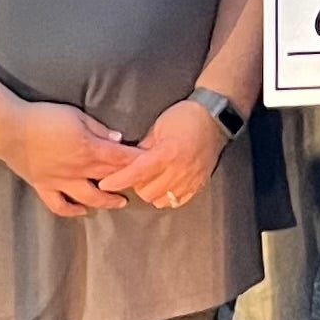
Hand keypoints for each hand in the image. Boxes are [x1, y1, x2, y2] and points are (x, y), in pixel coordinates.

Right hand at [0, 101, 140, 215]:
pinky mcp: (43, 187)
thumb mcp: (75, 116)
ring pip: (90, 198)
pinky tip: (82, 211)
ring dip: (108, 202)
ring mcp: (60, 182)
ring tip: (120, 202)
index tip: (154, 163)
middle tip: (143, 184)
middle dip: (129, 182)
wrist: (8, 128)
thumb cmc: (43, 117)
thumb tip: (119, 139)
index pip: (121, 159)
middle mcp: (78, 170)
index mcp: (89, 150)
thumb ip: (99, 129)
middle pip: (110, 179)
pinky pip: (60, 205)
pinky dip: (72, 211)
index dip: (139, 162)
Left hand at [115, 100, 229, 209]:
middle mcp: (179, 170)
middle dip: (135, 185)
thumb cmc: (184, 117)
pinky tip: (165, 185)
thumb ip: (143, 147)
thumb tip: (128, 161)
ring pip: (160, 200)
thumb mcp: (158, 127)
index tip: (105, 184)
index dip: (118, 180)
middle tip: (135, 173)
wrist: (215, 118)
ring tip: (151, 179)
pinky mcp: (199, 184)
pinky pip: (177, 201)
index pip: (137, 173)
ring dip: (151, 192)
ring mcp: (190, 180)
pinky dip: (167, 197)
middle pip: (146, 191)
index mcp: (167, 153)